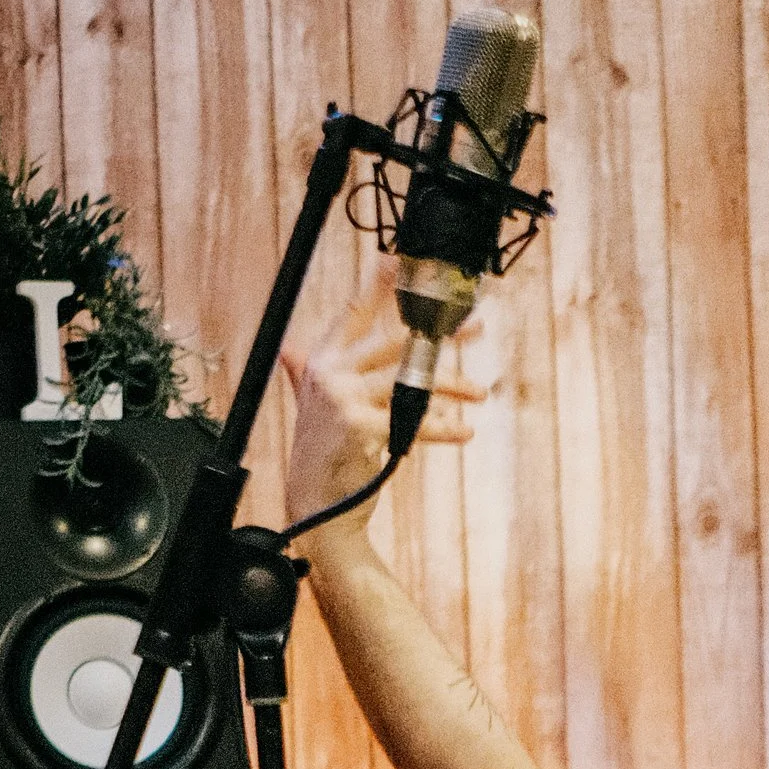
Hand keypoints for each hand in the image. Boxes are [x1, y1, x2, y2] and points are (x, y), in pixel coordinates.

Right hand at [279, 262, 486, 550]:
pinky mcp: (360, 427)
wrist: (318, 507)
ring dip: (451, 385)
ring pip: (409, 380)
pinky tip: (464, 432)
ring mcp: (342, 399)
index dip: (378, 285)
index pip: (353, 312)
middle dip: (439, 333)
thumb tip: (289, 350)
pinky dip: (442, 428)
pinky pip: (413, 422)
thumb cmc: (325, 456)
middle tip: (475, 326)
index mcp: (321, 361)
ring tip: (480, 391)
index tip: (402, 261)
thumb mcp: (311, 407)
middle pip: (392, 340)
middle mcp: (329, 373)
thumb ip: (303, 374)